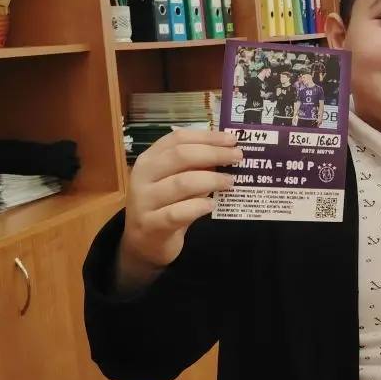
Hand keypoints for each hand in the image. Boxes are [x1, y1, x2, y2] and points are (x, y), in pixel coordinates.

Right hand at [120, 129, 240, 287]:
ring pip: (181, 183)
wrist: (144, 242)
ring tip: (229, 183)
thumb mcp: (176, 180)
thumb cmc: (165, 205)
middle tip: (237, 157)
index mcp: (150, 159)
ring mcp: (144, 201)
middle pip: (181, 156)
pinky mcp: (150, 225)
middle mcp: (143, 176)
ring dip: (211, 180)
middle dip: (214, 154)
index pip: (178, 138)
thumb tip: (227, 151)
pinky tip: (211, 205)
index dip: (207, 137)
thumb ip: (196, 166)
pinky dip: (198, 206)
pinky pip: (178, 213)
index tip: (232, 139)